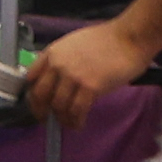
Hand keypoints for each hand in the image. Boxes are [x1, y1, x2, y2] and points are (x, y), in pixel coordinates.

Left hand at [23, 15, 156, 125]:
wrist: (130, 37)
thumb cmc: (108, 39)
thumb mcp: (74, 44)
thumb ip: (62, 60)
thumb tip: (58, 81)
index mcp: (53, 52)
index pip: (31, 77)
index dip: (32, 94)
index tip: (38, 103)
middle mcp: (58, 64)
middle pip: (40, 95)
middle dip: (41, 111)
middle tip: (47, 120)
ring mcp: (73, 76)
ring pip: (58, 106)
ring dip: (62, 119)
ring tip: (69, 123)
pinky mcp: (90, 87)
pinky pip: (76, 111)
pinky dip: (75, 121)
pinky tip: (79, 124)